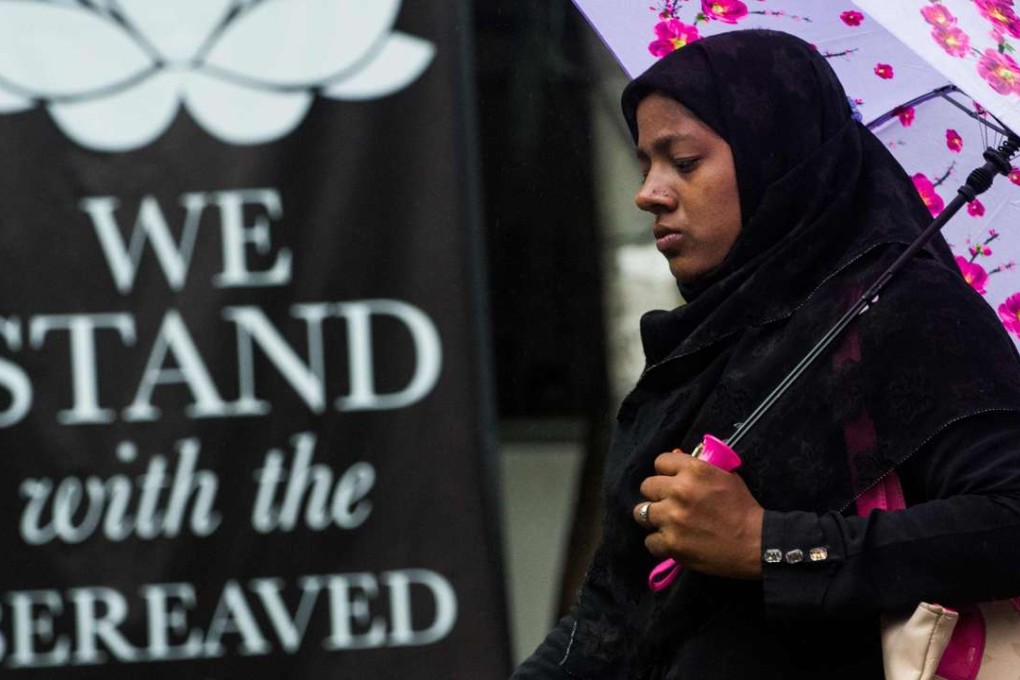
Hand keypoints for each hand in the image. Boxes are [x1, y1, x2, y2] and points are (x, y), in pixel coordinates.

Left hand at [634, 448, 763, 578]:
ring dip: (653, 518)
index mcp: (694, 470)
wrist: (756, 543)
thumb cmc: (743, 508)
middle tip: (669, 504)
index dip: (666, 472)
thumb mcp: (726, 476)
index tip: (672, 481)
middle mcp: (679, 491)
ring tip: (667, 524)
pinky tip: (672, 543)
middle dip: (657, 495)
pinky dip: (660, 543)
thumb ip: (698, 465)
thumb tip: (675, 454)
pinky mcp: (671, 543)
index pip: (660, 462)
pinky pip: (650, 541)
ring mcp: (672, 518)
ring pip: (641, 513)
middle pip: (647, 486)